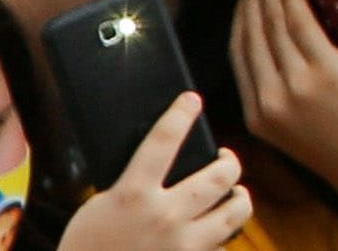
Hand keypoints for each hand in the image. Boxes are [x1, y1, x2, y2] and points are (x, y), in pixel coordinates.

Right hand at [56, 93, 250, 250]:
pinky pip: (224, 246)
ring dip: (239, 197)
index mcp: (133, 197)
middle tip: (225, 158)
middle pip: (221, 174)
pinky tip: (213, 233)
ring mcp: (184, 246)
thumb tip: (161, 164)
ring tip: (234, 193)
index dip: (180, 115)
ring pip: (236, 211)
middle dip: (229, 161)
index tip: (191, 101)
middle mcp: (164, 217)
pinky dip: (222, 238)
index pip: (162, 141)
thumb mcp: (97, 210)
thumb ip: (131, 187)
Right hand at [232, 0, 337, 187]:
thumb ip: (280, 99)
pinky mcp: (324, 71)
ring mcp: (294, 84)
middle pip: (251, 34)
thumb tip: (278, 58)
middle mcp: (268, 99)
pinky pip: (300, 24)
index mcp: (258, 116)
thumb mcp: (295, 131)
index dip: (240, 18)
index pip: (240, 55)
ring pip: (272, 25)